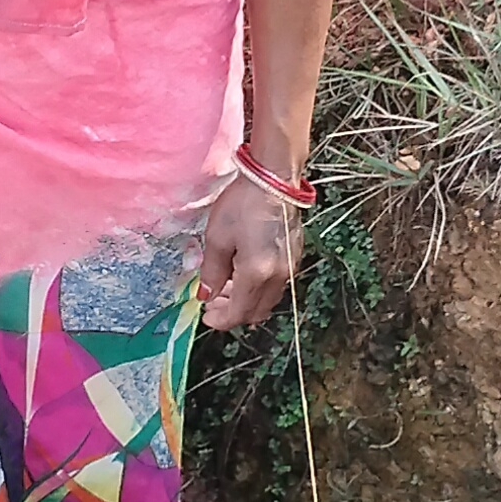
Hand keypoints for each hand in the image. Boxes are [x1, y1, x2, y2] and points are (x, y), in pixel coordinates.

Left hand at [198, 176, 301, 330]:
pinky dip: (258, 288)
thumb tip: (206, 295)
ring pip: (267, 300)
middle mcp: (279, 276)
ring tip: (224, 285)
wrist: (275, 181)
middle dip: (233, 312)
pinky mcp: (295, 257)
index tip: (205, 315)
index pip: (239, 313)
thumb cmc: (242, 206)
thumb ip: (211, 272)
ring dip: (246, 300)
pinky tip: (243, 272)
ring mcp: (290, 268)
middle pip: (256, 311)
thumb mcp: (216, 238)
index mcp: (257, 274)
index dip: (221, 320)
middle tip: (212, 301)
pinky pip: (276, 285)